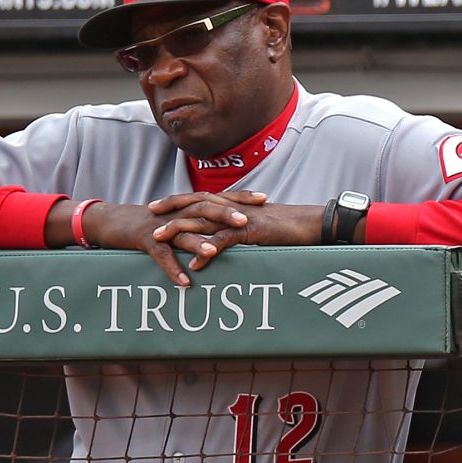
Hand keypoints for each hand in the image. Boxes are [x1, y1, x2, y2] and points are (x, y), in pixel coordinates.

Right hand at [79, 191, 263, 286]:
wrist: (111, 221)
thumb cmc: (152, 224)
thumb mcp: (181, 221)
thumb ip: (203, 223)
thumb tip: (231, 231)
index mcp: (188, 207)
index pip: (218, 198)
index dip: (240, 197)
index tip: (264, 199)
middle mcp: (177, 212)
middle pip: (203, 209)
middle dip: (225, 214)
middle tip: (247, 221)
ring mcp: (161, 226)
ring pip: (183, 231)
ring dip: (199, 241)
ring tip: (216, 249)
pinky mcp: (145, 241)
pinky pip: (160, 255)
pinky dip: (172, 268)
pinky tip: (185, 282)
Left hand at [149, 193, 323, 270]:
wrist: (311, 223)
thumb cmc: (289, 227)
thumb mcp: (260, 225)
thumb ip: (241, 228)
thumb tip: (229, 236)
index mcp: (233, 205)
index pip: (200, 199)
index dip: (178, 201)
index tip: (158, 206)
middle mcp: (233, 208)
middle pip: (194, 206)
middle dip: (170, 211)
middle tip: (149, 218)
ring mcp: (241, 219)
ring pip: (203, 222)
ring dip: (179, 231)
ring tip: (159, 240)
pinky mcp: (251, 232)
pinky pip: (224, 242)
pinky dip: (207, 252)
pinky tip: (193, 263)